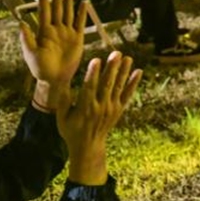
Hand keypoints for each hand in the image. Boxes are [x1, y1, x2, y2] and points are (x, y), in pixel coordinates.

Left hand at [20, 0, 85, 91]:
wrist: (55, 79)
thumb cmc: (40, 68)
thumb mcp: (31, 54)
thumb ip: (26, 38)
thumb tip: (21, 23)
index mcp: (43, 32)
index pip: (44, 12)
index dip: (44, 0)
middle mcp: (56, 30)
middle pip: (57, 9)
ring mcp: (67, 33)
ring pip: (68, 13)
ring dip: (69, 1)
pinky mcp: (77, 39)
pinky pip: (80, 23)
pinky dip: (82, 13)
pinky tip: (84, 3)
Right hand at [56, 51, 141, 185]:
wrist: (88, 146)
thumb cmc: (71, 130)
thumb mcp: (61, 118)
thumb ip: (62, 101)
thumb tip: (61, 84)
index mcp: (85, 107)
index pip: (89, 87)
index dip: (93, 73)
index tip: (97, 60)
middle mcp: (100, 107)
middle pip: (107, 84)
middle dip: (112, 68)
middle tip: (116, 53)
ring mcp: (111, 108)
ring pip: (118, 87)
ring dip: (124, 72)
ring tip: (128, 58)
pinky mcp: (119, 109)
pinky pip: (127, 95)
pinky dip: (133, 83)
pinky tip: (138, 72)